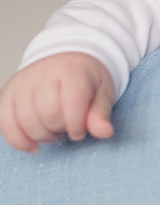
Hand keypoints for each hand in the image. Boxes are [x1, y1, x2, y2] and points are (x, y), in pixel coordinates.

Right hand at [0, 52, 114, 152]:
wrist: (66, 59)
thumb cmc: (86, 79)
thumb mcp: (103, 92)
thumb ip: (101, 113)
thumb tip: (105, 133)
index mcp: (72, 70)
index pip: (73, 101)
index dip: (77, 124)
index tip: (81, 130)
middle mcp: (43, 73)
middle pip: (48, 114)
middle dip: (61, 129)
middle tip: (68, 127)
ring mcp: (22, 83)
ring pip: (26, 121)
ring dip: (42, 136)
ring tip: (54, 131)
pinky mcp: (8, 93)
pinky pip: (5, 122)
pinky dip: (18, 140)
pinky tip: (33, 145)